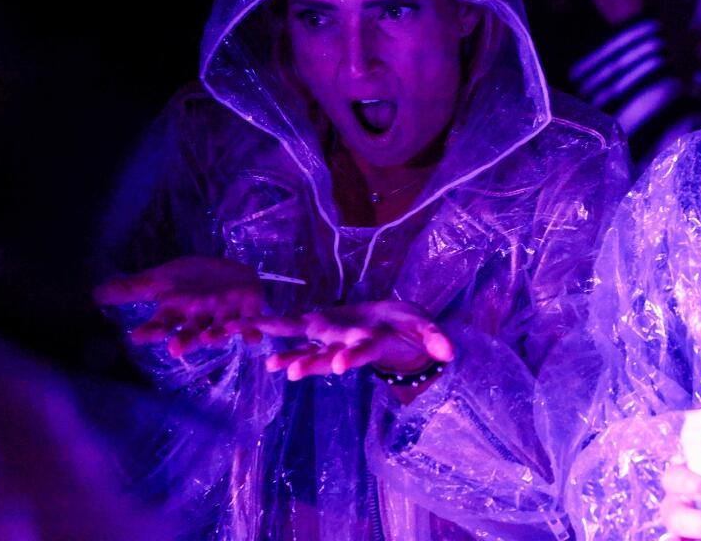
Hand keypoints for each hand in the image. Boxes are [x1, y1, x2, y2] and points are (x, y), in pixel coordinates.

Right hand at [94, 256, 263, 356]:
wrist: (227, 269)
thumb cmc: (191, 278)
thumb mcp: (161, 278)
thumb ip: (132, 288)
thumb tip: (94, 292)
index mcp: (177, 311)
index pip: (160, 324)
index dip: (150, 330)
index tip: (137, 335)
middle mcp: (200, 318)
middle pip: (190, 332)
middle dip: (184, 340)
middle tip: (175, 348)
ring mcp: (224, 315)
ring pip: (219, 329)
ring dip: (215, 335)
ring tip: (209, 337)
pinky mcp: (248, 308)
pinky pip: (251, 321)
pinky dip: (252, 330)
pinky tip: (254, 337)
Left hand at [245, 300, 453, 380]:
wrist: (392, 327)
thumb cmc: (409, 329)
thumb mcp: (425, 329)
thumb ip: (434, 339)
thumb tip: (448, 353)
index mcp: (372, 344)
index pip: (363, 353)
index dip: (352, 358)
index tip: (340, 366)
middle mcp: (348, 347)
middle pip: (328, 357)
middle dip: (311, 364)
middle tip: (292, 373)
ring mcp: (332, 340)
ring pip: (308, 349)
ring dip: (289, 357)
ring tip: (270, 365)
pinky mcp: (320, 329)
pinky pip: (294, 330)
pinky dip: (274, 330)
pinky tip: (252, 332)